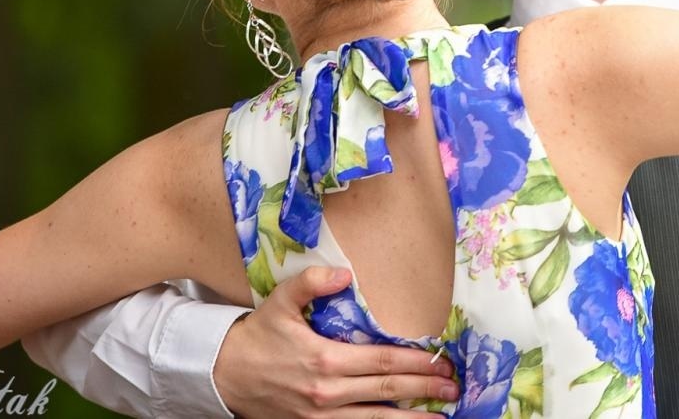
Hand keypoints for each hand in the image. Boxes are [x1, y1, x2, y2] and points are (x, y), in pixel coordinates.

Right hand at [214, 267, 458, 418]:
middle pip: (387, 391)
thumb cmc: (258, 335)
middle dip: (424, 389)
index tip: (441, 361)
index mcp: (325, 358)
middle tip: (454, 387)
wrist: (224, 374)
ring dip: (411, 418)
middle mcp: (327, 392)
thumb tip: (345, 273)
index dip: (416, 363)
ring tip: (441, 416)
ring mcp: (321, 416)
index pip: (383, 361)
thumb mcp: (281, 301)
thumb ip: (313, 282)